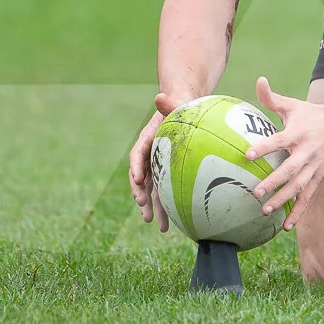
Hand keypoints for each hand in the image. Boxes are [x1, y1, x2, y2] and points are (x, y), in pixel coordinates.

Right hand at [128, 92, 182, 231]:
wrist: (186, 109)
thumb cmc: (182, 105)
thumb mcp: (177, 102)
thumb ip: (169, 103)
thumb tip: (160, 96)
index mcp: (148, 138)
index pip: (138, 153)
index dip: (137, 167)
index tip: (138, 179)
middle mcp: (150, 154)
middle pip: (141, 177)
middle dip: (140, 194)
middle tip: (143, 207)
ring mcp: (159, 165)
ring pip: (153, 189)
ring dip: (154, 208)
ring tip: (160, 227)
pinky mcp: (169, 173)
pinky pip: (165, 191)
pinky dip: (167, 206)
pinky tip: (174, 223)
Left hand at [243, 76, 323, 230]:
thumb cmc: (311, 115)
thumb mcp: (292, 105)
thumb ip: (271, 98)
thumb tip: (259, 80)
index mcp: (297, 134)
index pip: (278, 141)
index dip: (263, 147)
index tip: (247, 155)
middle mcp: (306, 152)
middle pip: (289, 170)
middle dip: (273, 182)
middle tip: (255, 192)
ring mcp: (314, 167)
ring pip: (299, 187)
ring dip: (283, 200)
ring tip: (265, 210)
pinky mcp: (319, 177)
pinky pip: (308, 197)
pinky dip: (299, 212)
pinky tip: (287, 226)